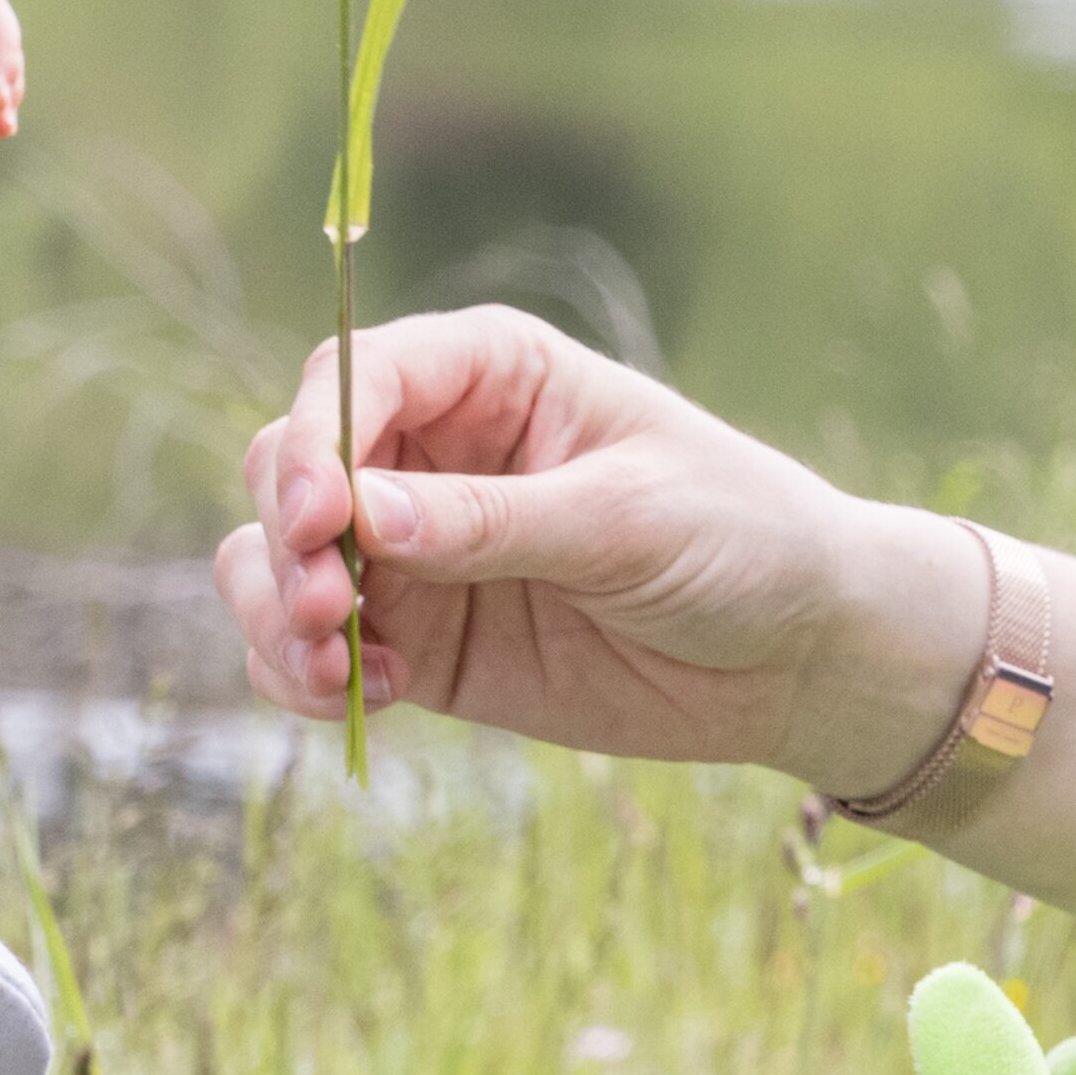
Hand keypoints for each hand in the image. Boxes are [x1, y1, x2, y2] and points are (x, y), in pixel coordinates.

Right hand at [210, 305, 977, 785]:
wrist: (800, 655)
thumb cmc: (740, 539)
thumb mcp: (627, 521)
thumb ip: (493, 522)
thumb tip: (363, 517)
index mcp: (489, 374)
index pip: (358, 377)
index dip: (317, 439)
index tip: (322, 518)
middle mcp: (433, 452)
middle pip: (291, 466)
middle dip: (286, 537)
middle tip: (328, 608)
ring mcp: (417, 551)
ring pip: (275, 560)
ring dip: (275, 612)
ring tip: (335, 672)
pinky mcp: (420, 641)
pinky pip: (312, 651)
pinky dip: (304, 676)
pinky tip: (364, 700)